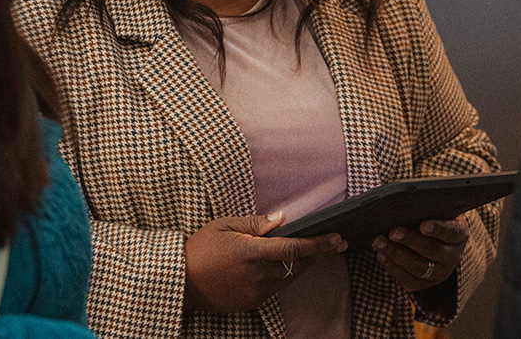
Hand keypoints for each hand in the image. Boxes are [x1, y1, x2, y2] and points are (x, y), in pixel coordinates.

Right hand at [183, 211, 347, 312]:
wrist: (181, 281)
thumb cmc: (200, 248)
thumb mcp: (224, 226)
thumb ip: (256, 223)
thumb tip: (283, 218)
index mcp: (251, 252)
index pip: (294, 248)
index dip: (318, 243)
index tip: (336, 237)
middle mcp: (258, 275)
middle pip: (299, 264)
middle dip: (321, 254)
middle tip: (339, 243)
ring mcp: (256, 291)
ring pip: (291, 277)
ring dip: (308, 265)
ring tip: (322, 253)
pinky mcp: (252, 302)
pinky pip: (278, 288)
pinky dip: (289, 275)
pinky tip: (295, 266)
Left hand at [370, 216, 469, 291]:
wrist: (432, 239)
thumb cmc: (430, 217)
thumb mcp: (432, 210)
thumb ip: (424, 206)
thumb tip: (402, 202)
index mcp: (459, 233)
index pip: (452, 232)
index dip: (438, 229)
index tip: (423, 225)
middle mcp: (453, 256)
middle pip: (432, 250)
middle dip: (410, 240)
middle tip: (392, 232)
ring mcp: (440, 272)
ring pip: (419, 267)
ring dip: (396, 254)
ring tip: (378, 242)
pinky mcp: (425, 284)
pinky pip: (408, 280)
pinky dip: (392, 267)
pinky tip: (381, 255)